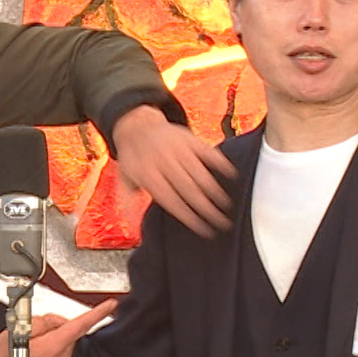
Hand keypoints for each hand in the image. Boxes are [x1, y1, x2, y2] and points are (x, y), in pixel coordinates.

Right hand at [0, 299, 117, 356]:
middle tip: (32, 327)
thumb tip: (50, 322)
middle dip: (55, 326)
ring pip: (61, 346)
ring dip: (49, 340)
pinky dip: (45, 353)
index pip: (81, 325)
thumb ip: (39, 322)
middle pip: (68, 334)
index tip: (109, 306)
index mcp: (53, 347)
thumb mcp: (15, 331)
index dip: (98, 314)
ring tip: (25, 344)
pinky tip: (26, 356)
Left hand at [110, 104, 235, 237]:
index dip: (190, 218)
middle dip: (208, 209)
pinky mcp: (189, 138)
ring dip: (215, 191)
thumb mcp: (125, 178)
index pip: (173, 202)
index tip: (205, 231)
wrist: (138, 125)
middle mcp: (165, 162)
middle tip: (223, 223)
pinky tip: (232, 175)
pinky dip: (221, 163)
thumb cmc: (135, 159)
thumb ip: (130, 201)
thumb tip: (134, 228)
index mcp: (148, 175)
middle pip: (189, 190)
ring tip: (228, 206)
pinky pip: (208, 152)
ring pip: (200, 173)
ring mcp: (179, 149)